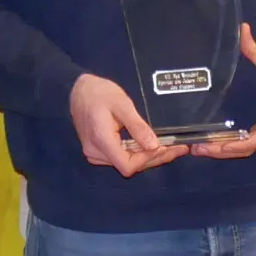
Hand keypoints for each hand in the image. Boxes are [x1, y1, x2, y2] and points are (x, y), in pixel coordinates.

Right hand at [69, 73, 189, 176]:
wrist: (78, 90)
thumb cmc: (99, 93)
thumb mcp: (122, 105)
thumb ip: (137, 126)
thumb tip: (154, 146)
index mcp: (101, 141)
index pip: (127, 165)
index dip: (148, 159)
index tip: (166, 147)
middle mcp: (96, 153)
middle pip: (129, 166)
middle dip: (154, 158)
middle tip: (178, 149)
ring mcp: (95, 153)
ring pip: (126, 163)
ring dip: (148, 157)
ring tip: (170, 147)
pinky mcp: (98, 150)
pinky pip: (121, 157)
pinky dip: (138, 153)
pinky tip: (151, 146)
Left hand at [193, 24, 255, 159]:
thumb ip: (255, 49)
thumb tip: (242, 29)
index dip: (241, 144)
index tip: (220, 145)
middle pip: (248, 149)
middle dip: (223, 152)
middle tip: (197, 148)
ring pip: (249, 150)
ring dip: (226, 152)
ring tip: (201, 148)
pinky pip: (252, 145)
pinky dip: (235, 147)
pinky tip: (218, 143)